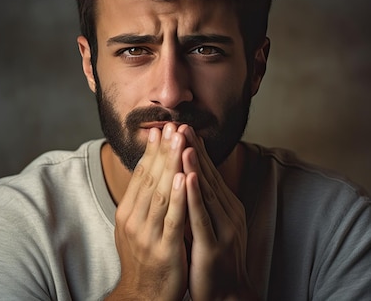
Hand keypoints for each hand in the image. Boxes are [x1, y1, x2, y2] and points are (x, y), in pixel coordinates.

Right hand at [107, 123, 187, 300]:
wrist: (142, 296)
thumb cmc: (144, 260)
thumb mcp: (136, 228)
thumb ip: (142, 203)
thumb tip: (147, 175)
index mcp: (127, 213)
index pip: (140, 177)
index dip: (152, 152)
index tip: (161, 130)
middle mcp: (134, 220)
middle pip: (150, 179)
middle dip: (163, 150)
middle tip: (172, 125)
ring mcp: (148, 234)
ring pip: (161, 193)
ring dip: (172, 164)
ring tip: (180, 141)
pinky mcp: (165, 248)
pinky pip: (173, 218)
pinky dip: (180, 196)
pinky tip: (187, 178)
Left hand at [178, 125, 257, 300]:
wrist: (223, 293)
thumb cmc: (209, 257)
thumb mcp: (204, 223)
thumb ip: (197, 201)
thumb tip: (182, 177)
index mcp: (223, 206)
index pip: (206, 172)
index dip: (193, 149)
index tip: (180, 126)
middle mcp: (226, 212)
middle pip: (207, 175)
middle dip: (192, 149)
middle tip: (181, 123)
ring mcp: (222, 228)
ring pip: (205, 191)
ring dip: (195, 165)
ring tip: (185, 141)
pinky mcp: (213, 244)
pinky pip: (202, 216)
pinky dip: (194, 196)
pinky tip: (188, 177)